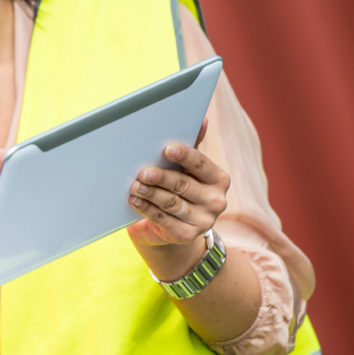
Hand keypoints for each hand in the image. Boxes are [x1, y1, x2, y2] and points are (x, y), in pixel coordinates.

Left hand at [126, 120, 230, 280]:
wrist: (171, 226)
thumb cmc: (178, 187)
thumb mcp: (185, 167)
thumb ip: (191, 144)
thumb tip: (201, 119)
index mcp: (219, 179)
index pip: (201, 164)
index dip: (184, 155)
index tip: (166, 148)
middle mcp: (216, 201)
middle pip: (183, 185)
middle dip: (161, 177)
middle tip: (142, 171)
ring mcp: (204, 221)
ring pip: (172, 203)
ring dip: (150, 194)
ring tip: (134, 185)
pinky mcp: (186, 236)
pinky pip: (163, 220)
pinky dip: (147, 209)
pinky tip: (134, 201)